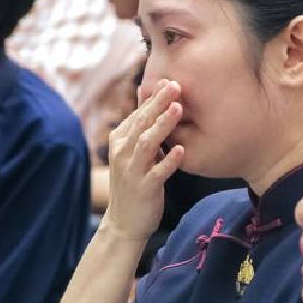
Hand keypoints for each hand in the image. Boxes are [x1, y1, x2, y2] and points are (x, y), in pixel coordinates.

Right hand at [101, 79, 184, 242]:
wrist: (124, 222)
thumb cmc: (135, 182)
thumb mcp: (134, 153)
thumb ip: (142, 129)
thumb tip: (152, 100)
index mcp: (120, 140)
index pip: (138, 113)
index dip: (154, 97)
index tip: (171, 81)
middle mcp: (122, 152)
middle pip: (141, 122)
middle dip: (159, 102)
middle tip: (176, 85)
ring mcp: (132, 170)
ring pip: (147, 142)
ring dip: (163, 125)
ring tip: (178, 109)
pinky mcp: (144, 188)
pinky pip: (157, 172)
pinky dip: (169, 161)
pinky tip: (181, 150)